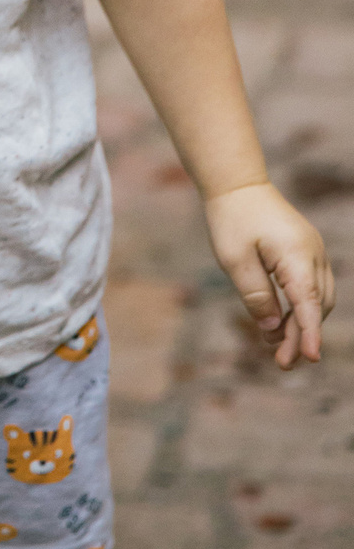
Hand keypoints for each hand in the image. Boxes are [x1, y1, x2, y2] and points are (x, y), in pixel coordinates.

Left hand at [204, 181, 335, 368]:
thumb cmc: (232, 219)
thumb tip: (271, 327)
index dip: (308, 333)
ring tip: (277, 350)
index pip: (309, 303)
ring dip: (300, 324)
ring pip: (317, 299)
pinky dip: (298, 308)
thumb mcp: (234, 259)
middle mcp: (314, 256)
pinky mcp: (306, 254)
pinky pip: (310, 288)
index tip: (309, 358)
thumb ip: (255, 294)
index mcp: (297, 256)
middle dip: (300, 336)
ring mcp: (314, 254)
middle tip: (281, 363)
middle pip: (316, 306)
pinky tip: (278, 325)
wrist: (238, 185)